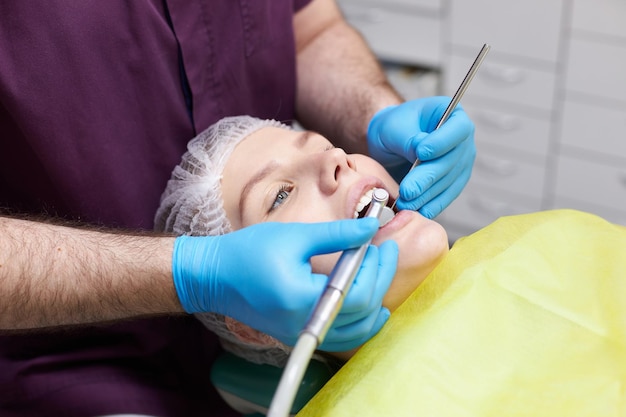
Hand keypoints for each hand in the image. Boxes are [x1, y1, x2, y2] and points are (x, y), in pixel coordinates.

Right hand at [172, 218, 398, 350]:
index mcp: (303, 299)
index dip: (378, 269)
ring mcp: (302, 334)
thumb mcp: (295, 236)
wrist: (213, 277)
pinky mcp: (299, 334)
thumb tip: (371, 227)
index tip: (383, 244)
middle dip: (381, 279)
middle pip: (362, 313)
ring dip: (376, 303)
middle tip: (385, 251)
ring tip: (381, 272)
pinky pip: (341, 336)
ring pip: (356, 331)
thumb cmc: (247, 252)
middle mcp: (305, 325)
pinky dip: (361, 323)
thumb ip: (337, 235)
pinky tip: (373, 308)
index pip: (358, 294)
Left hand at [367, 96, 475, 217]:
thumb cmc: (394, 127)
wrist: (391, 143)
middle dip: (427, 178)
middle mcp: (463, 141)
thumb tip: (419, 151)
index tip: (421, 152)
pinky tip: (419, 211)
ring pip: (448, 182)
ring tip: (405, 203)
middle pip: (451, 161)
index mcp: (454, 116)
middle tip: (408, 190)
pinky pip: (446, 196)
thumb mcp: (395, 126)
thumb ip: (408, 139)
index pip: (458, 129)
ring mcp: (461, 164)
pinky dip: (432, 205)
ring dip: (426, 195)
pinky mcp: (453, 183)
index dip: (442, 142)